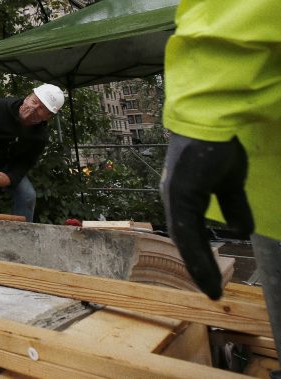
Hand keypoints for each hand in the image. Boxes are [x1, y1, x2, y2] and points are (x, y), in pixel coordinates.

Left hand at [161, 134, 252, 298]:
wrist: (213, 123)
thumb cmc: (218, 147)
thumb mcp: (230, 183)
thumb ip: (233, 205)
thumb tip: (240, 230)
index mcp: (184, 198)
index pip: (190, 234)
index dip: (201, 257)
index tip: (213, 279)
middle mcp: (174, 200)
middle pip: (185, 242)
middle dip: (199, 268)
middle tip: (213, 293)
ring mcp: (174, 197)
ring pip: (184, 241)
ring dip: (198, 267)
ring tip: (212, 289)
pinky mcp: (179, 194)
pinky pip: (186, 230)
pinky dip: (196, 253)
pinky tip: (205, 269)